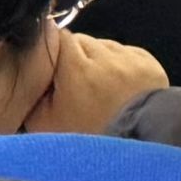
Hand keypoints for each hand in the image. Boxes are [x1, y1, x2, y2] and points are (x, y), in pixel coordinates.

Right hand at [24, 28, 166, 134]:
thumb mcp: (45, 123)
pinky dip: (119, 64)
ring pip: (105, 45)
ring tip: (96, 86)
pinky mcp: (148, 62)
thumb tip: (32, 77)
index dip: (54, 50)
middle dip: (75, 56)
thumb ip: (34, 95)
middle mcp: (105, 57)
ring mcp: (129, 58)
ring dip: (98, 59)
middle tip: (73, 81)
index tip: (52, 64)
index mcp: (77, 68)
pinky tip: (116, 85)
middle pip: (83, 41)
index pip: (60, 37)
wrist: (135, 143)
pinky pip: (127, 53)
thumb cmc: (89, 136)